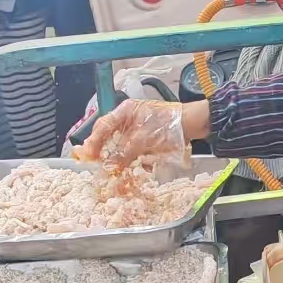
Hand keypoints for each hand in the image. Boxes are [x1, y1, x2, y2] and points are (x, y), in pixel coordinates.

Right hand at [73, 99, 187, 170]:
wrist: (194, 124)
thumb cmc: (169, 124)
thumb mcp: (143, 138)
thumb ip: (124, 152)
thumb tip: (108, 166)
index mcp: (125, 111)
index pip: (103, 126)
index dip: (94, 141)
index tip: (88, 156)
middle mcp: (129, 119)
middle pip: (110, 136)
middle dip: (104, 152)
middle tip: (98, 165)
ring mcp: (139, 130)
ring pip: (123, 147)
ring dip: (119, 159)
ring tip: (114, 171)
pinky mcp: (149, 141)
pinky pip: (136, 152)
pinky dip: (135, 161)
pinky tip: (138, 168)